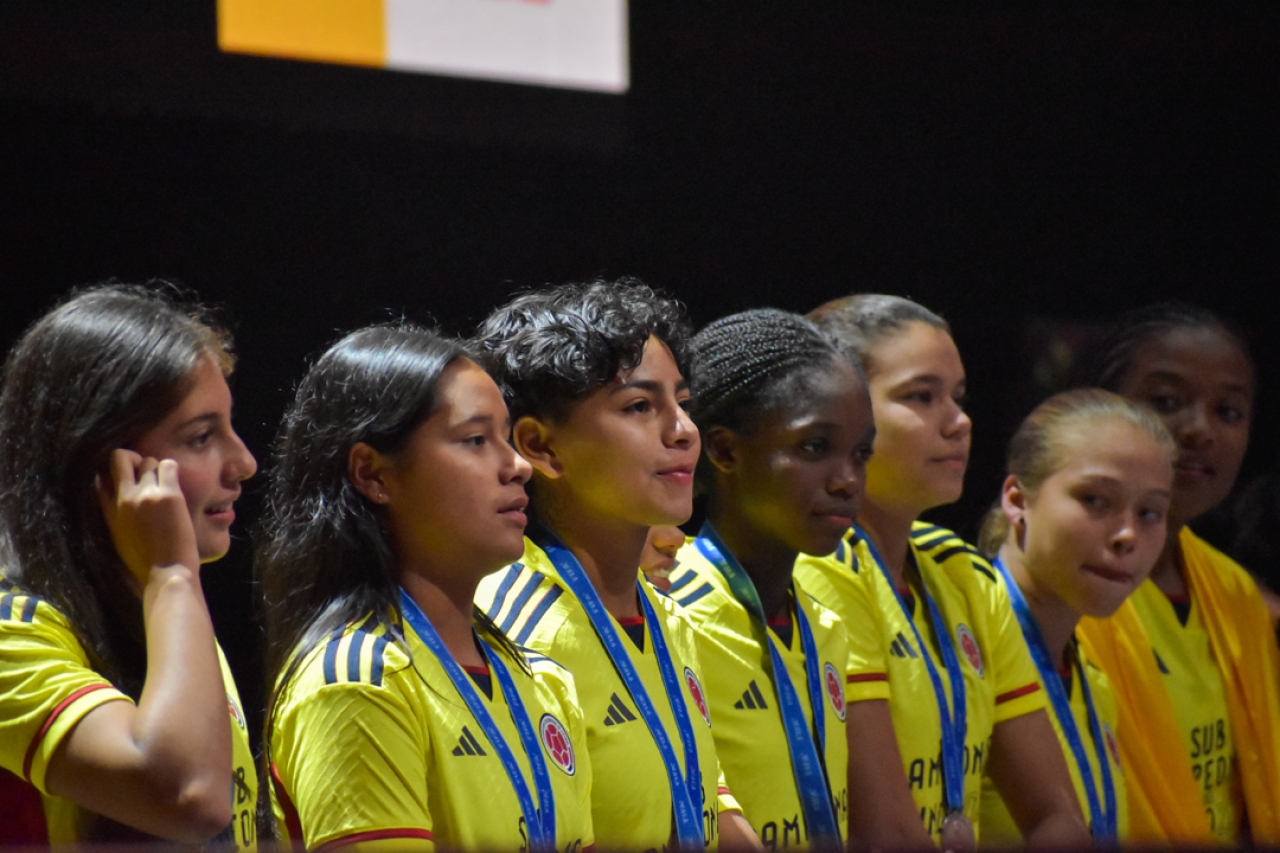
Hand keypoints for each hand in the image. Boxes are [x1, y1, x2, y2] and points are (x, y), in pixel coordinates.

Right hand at [96, 448, 200, 585]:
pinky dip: (172, 470)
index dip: (114, 473)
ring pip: (149, 461)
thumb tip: (107, 488)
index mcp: (109, 511)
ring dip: (157, 470)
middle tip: (146, 473)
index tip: (127, 478)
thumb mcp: (118, 536)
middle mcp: (124, 498)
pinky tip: (175, 485)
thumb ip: (113, 512)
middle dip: (133, 459)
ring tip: (165, 487)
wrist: (168, 573)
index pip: (101, 476)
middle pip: (120, 457)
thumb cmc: (147, 562)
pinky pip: (169, 465)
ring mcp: (146, 494)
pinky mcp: (168, 494)